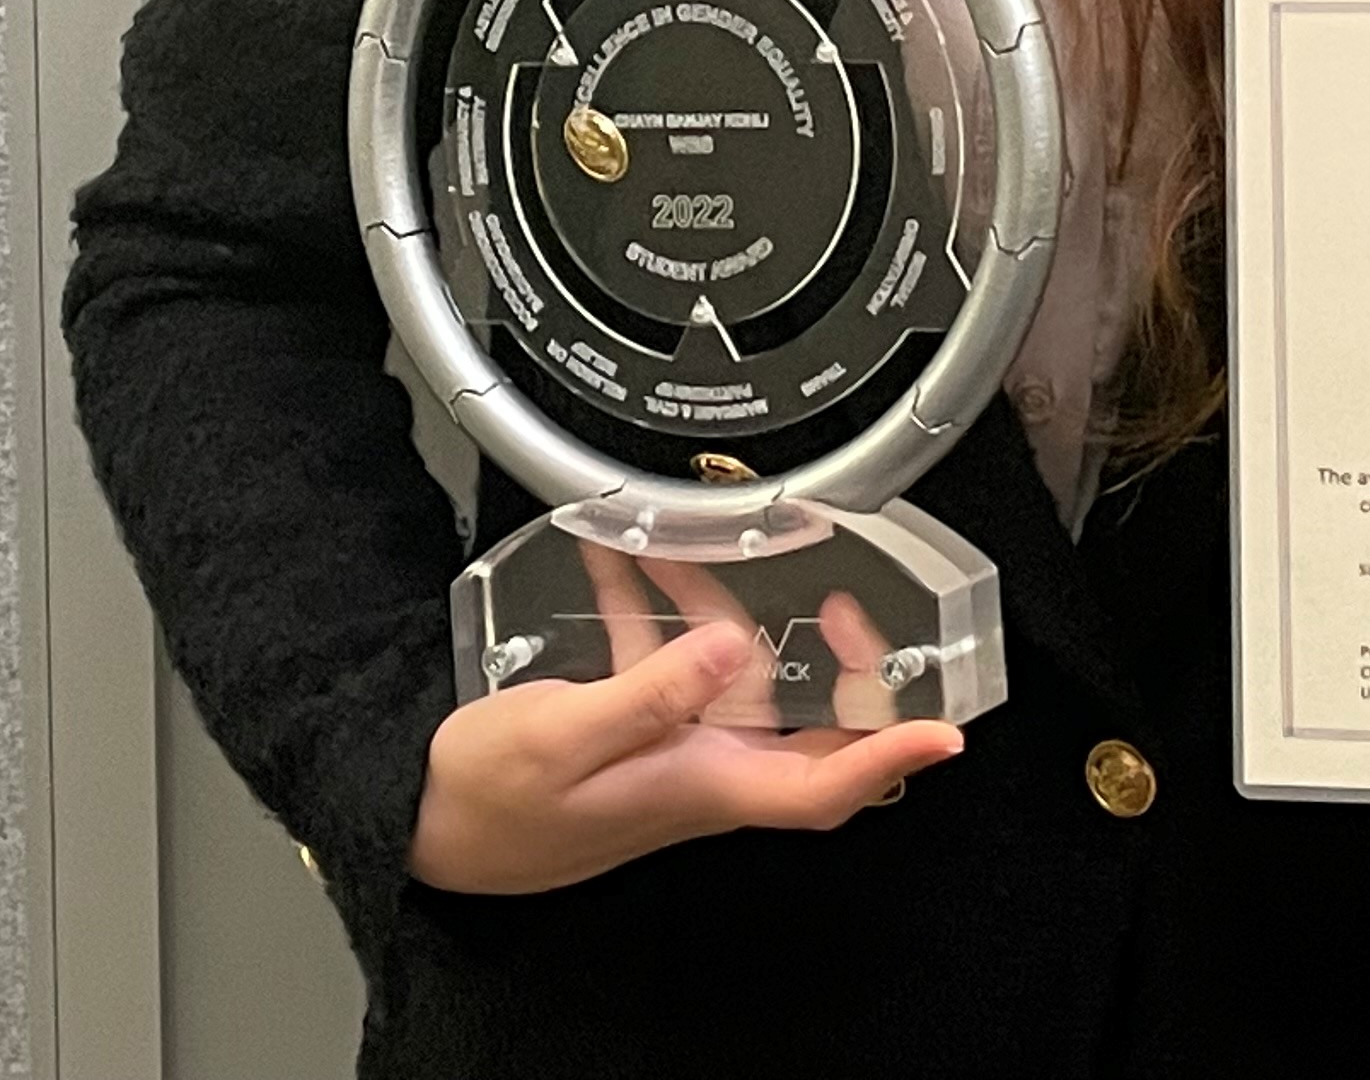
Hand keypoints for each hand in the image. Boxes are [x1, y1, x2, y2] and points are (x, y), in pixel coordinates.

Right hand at [406, 605, 961, 895]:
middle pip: (806, 729)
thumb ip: (656, 687)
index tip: (946, 731)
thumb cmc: (490, 799)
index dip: (891, 757)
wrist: (424, 824)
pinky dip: (655, 610)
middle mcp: (702, 773)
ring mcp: (673, 752)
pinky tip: (621, 563)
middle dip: (836, 665)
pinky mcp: (636, 731)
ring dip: (718, 608)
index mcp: (703, 784)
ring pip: (735, 678)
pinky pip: (670, 666)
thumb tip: (736, 644)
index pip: (825, 784)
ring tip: (684, 544)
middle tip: (848, 607)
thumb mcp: (569, 734)